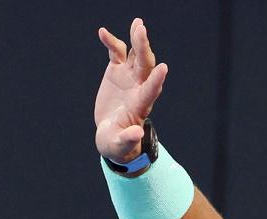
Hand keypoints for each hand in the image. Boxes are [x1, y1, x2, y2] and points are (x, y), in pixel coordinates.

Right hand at [94, 18, 168, 162]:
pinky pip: (115, 52)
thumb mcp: (120, 145)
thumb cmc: (118, 144)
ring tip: (138, 24)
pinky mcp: (116, 71)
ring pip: (135, 55)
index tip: (164, 68)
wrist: (111, 134)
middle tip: (141, 32)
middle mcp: (138, 87)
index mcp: (140, 105)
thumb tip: (136, 133)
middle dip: (144, 49)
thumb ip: (128, 140)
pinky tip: (102, 32)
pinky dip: (110, 42)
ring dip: (137, 40)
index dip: (156, 80)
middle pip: (145, 65)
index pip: (151, 91)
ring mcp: (128, 77)